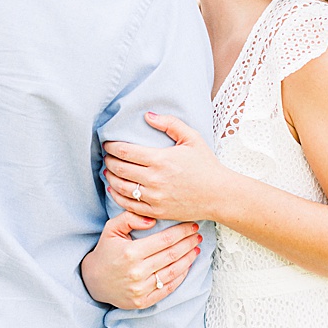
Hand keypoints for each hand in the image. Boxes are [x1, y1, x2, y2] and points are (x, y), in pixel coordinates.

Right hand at [81, 210, 201, 309]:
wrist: (93, 281)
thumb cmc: (105, 252)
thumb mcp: (111, 229)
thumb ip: (129, 218)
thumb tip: (152, 220)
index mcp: (131, 252)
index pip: (165, 240)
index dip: (182, 232)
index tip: (192, 226)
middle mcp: (137, 272)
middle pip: (172, 255)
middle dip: (188, 243)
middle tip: (197, 236)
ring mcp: (140, 288)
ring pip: (173, 271)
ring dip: (188, 259)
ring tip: (196, 249)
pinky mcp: (143, 301)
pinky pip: (168, 288)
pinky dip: (181, 277)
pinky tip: (187, 266)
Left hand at [103, 113, 228, 220]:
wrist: (219, 194)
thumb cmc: (206, 165)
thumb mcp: (192, 139)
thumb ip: (170, 123)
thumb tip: (148, 115)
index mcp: (161, 159)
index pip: (125, 152)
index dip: (112, 147)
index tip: (108, 144)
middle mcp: (155, 179)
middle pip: (119, 169)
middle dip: (109, 161)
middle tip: (107, 157)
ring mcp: (155, 197)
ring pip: (121, 188)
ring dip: (110, 178)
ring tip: (109, 171)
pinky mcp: (156, 211)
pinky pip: (129, 205)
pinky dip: (117, 196)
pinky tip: (115, 189)